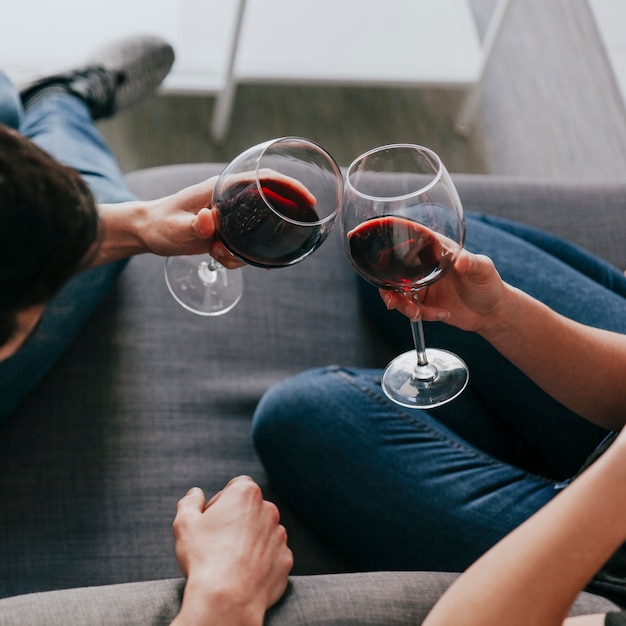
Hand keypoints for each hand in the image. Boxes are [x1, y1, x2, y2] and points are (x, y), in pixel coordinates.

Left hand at [115, 169, 315, 268]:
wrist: (147, 232)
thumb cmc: (159, 224)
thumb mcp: (176, 227)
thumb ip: (194, 225)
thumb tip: (210, 220)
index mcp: (221, 188)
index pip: (262, 179)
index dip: (289, 186)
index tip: (307, 199)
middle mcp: (228, 199)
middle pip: (267, 203)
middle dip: (280, 218)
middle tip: (294, 232)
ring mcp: (228, 215)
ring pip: (255, 230)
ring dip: (247, 248)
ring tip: (219, 254)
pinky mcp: (225, 230)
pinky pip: (242, 244)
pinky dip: (236, 256)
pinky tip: (215, 257)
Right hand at [171, 476, 292, 625]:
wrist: (227, 599)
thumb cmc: (204, 558)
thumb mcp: (185, 524)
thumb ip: (190, 502)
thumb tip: (195, 494)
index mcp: (246, 493)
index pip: (236, 487)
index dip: (221, 502)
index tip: (210, 520)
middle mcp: (268, 509)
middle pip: (251, 509)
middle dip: (237, 520)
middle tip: (217, 542)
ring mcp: (280, 535)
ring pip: (263, 532)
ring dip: (251, 541)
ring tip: (230, 561)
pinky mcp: (286, 559)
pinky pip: (273, 555)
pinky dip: (261, 561)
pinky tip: (244, 574)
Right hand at [379, 248, 506, 333]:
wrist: (490, 312)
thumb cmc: (488, 284)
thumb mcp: (483, 269)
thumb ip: (472, 263)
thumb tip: (461, 259)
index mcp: (434, 249)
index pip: (407, 241)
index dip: (390, 247)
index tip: (381, 258)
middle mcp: (422, 265)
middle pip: (394, 272)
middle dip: (388, 288)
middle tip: (392, 302)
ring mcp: (420, 285)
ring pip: (397, 293)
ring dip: (402, 306)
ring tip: (416, 314)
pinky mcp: (421, 302)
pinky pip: (410, 308)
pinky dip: (421, 314)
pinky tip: (443, 314)